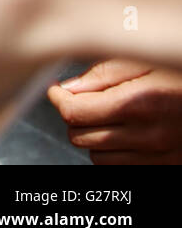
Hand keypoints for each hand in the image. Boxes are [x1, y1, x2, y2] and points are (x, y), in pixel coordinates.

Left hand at [48, 59, 181, 163]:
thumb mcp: (147, 61)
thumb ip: (104, 74)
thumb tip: (68, 87)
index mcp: (140, 103)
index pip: (74, 112)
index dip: (58, 99)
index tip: (58, 91)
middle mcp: (150, 135)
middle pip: (80, 136)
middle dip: (75, 116)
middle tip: (83, 100)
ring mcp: (160, 155)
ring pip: (97, 155)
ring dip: (94, 135)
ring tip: (108, 115)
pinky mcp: (168, 166)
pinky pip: (121, 166)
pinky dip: (114, 151)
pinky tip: (125, 132)